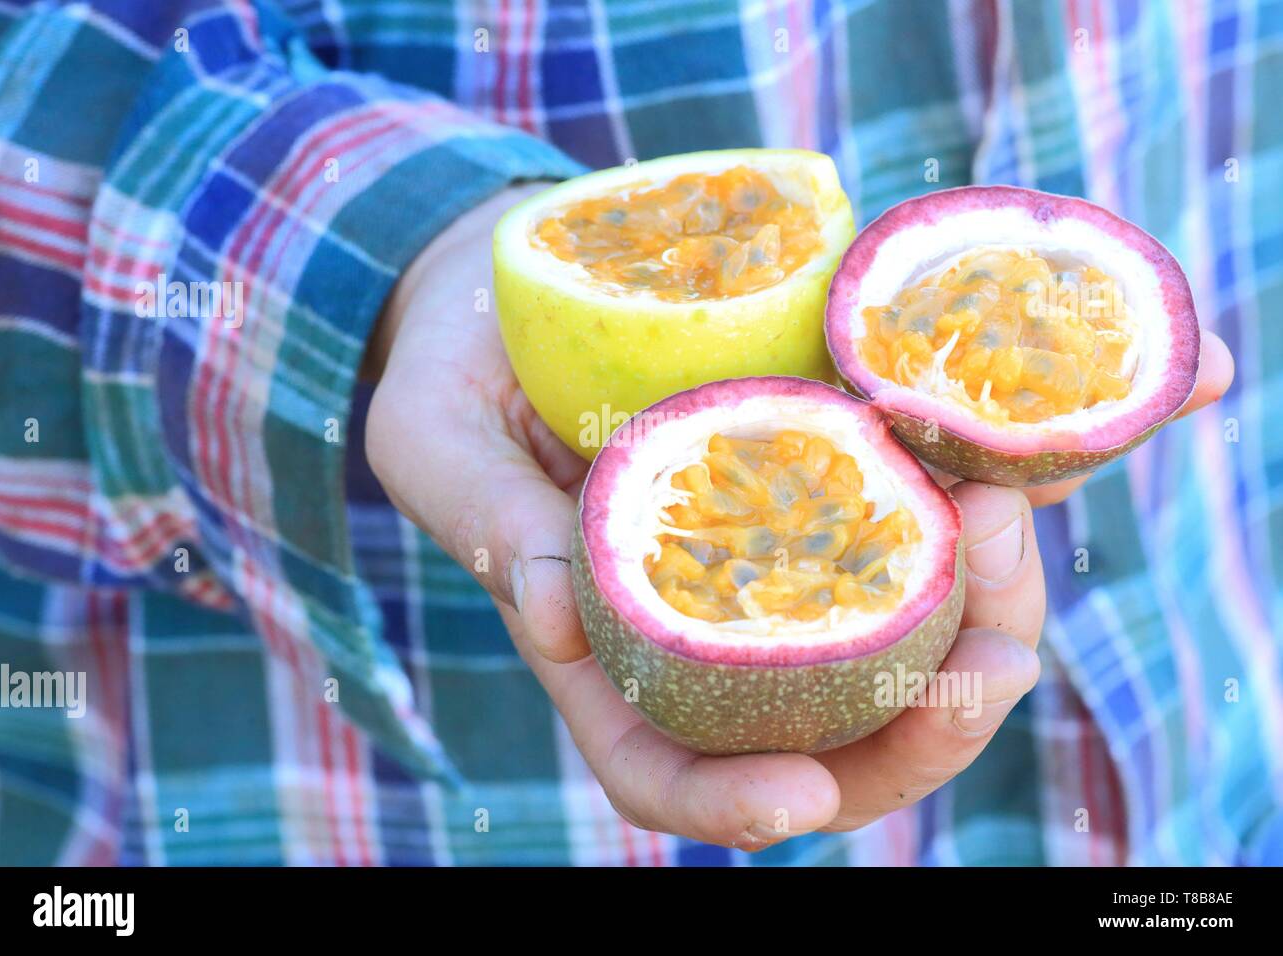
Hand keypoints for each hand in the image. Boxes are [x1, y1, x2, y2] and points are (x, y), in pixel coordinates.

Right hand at [364, 185, 1227, 848]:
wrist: (517, 275)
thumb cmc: (453, 368)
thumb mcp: (433, 436)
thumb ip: (481, 517)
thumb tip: (561, 608)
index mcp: (610, 641)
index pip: (666, 760)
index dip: (732, 800)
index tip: (807, 795)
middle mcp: (715, 611)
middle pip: (824, 721)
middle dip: (921, 725)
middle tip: (991, 667)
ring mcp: (783, 537)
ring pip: (902, 616)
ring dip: (988, 603)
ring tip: (1021, 514)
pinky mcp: (832, 452)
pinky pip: (926, 485)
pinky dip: (1006, 469)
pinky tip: (1069, 425)